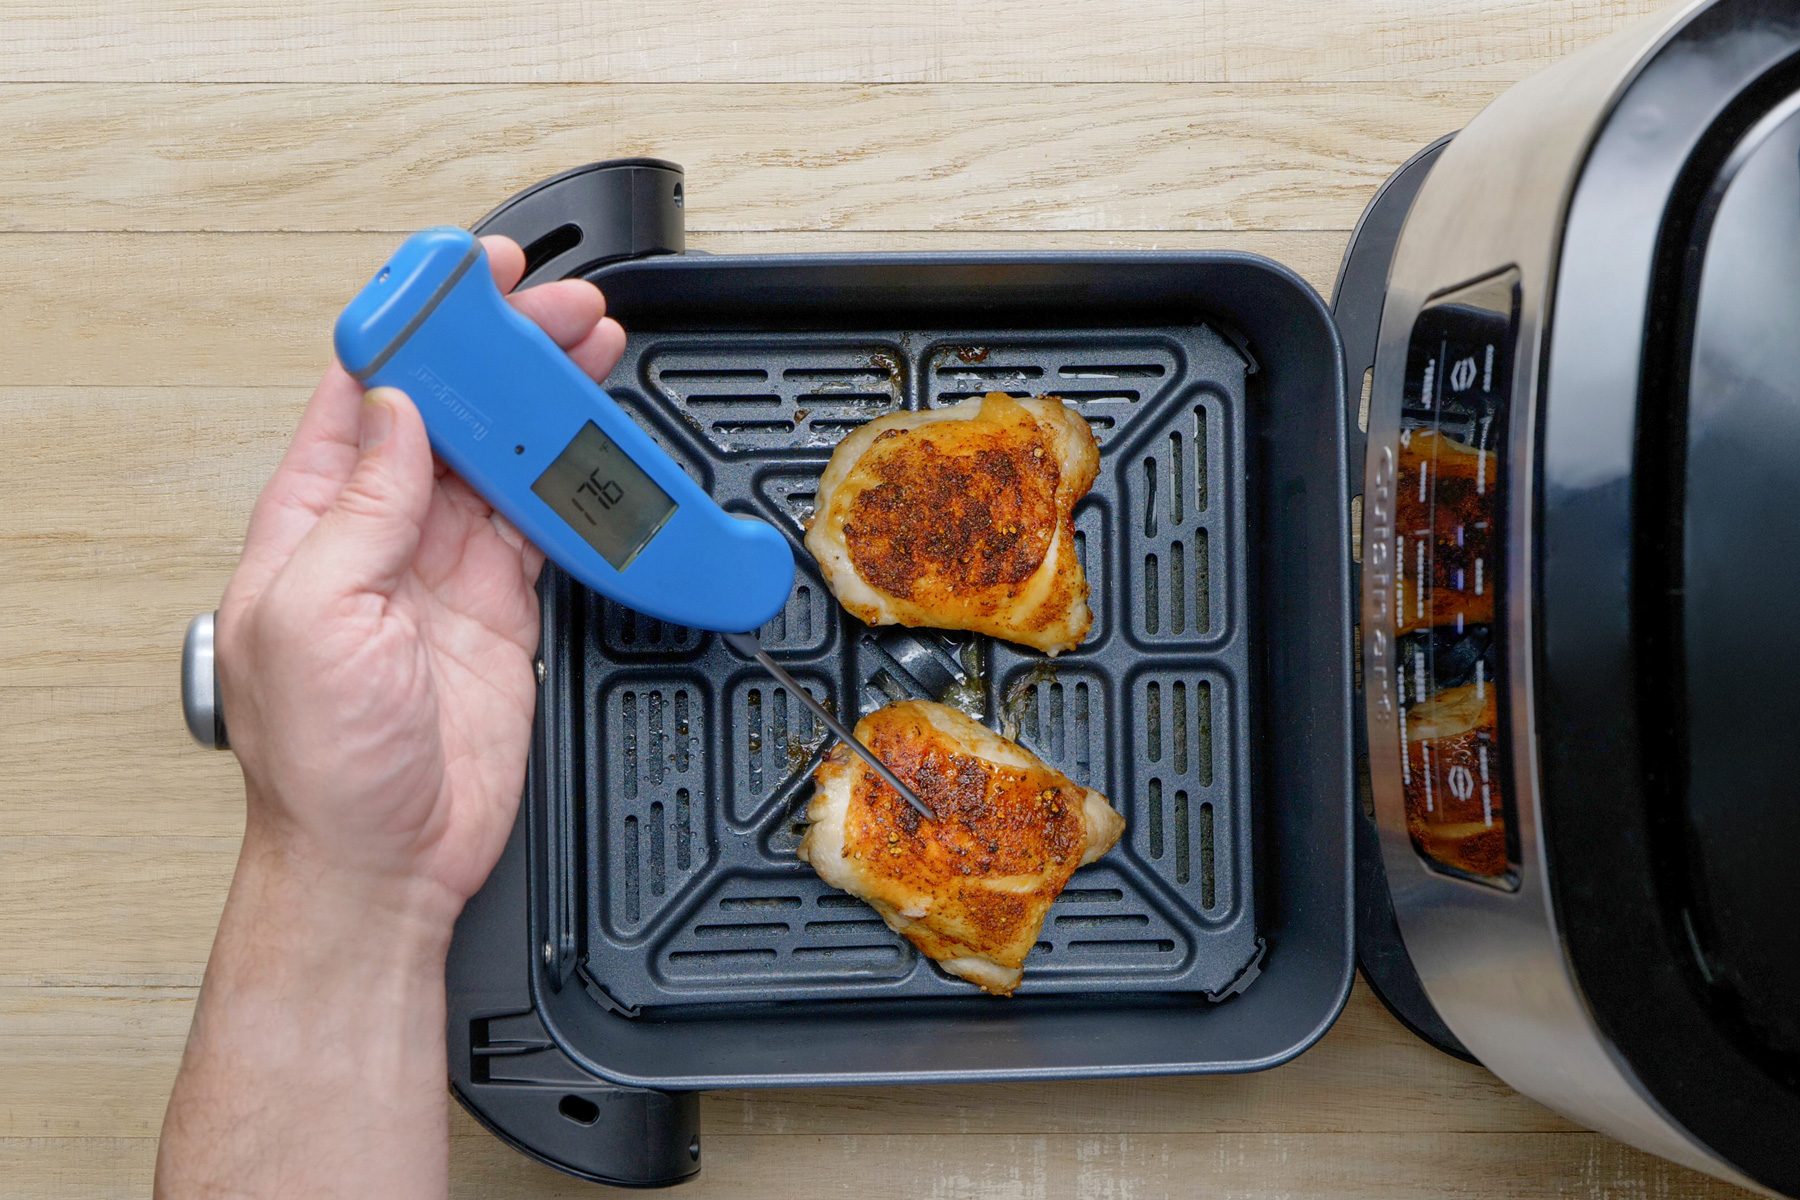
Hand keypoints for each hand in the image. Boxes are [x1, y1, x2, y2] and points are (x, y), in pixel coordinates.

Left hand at [215, 235, 625, 922]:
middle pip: (452, 412)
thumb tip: (395, 413)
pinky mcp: (503, 607)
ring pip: (508, 458)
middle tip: (559, 308)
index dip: (414, 326)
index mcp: (311, 519)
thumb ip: (357, 507)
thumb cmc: (319, 765)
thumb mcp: (312, 618)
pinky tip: (606, 448)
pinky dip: (583, 485)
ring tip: (595, 351)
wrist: (382, 862)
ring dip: (550, 404)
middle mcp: (380, 532)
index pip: (362, 392)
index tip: (461, 281)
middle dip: (504, 351)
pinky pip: (549, 526)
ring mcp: (447, 568)